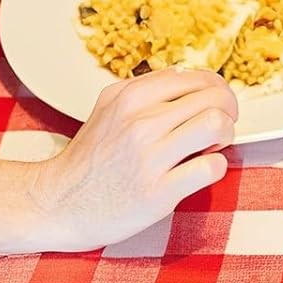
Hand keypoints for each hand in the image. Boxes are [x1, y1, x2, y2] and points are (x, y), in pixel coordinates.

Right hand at [28, 69, 235, 250]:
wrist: (55, 205)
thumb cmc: (89, 158)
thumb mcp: (109, 107)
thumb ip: (147, 87)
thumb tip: (189, 77)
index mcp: (131, 97)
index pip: (199, 77)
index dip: (216, 90)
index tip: (212, 105)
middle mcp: (140, 123)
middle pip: (216, 98)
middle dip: (228, 111)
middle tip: (219, 127)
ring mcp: (149, 159)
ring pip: (217, 125)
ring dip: (226, 135)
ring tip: (211, 146)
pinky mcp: (157, 194)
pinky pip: (211, 168)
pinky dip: (216, 167)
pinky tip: (200, 170)